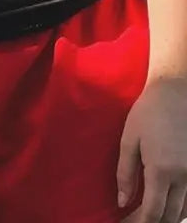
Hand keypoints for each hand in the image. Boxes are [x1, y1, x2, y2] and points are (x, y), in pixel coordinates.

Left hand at [118, 76, 186, 221]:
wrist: (176, 93)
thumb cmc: (148, 112)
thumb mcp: (129, 139)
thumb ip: (125, 173)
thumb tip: (122, 202)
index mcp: (161, 170)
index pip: (152, 212)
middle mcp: (183, 178)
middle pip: (170, 216)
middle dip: (151, 222)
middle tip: (133, 220)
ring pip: (183, 211)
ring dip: (166, 217)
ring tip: (147, 214)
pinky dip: (180, 208)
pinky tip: (167, 203)